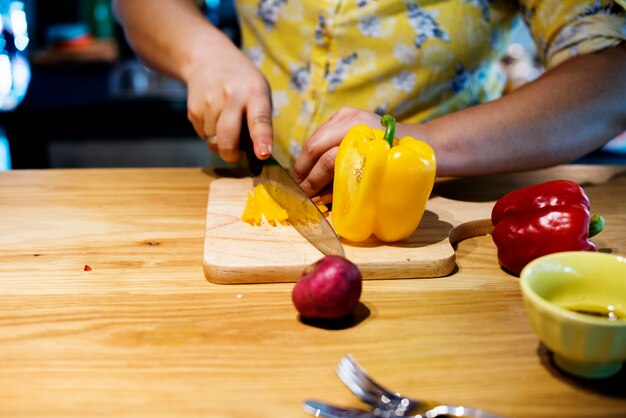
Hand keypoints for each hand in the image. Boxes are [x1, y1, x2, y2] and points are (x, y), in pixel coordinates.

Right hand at [185, 44, 272, 162]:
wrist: (208, 58)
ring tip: (225, 122)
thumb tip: (254, 153)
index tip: (262, 154)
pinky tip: (213, 117)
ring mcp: (209, 102)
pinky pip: (202, 135)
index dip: (261, 139)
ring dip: (219, 141)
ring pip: (213, 140)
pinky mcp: (193, 109)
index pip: (259, 119)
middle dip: (230, 154)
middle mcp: (231, 96)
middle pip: (228, 136)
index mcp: (254, 93)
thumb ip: (260, 119)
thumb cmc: (243, 83)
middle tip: (234, 156)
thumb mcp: (260, 91)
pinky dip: (209, 134)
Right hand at [292, 107, 424, 203]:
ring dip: (306, 162)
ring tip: (302, 181)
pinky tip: (312, 167)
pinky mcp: (345, 114)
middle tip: (298, 190)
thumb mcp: (375, 180)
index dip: (312, 180)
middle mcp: (352, 121)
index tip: (305, 196)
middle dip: (303, 170)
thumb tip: (318, 200)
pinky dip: (315, 152)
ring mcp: (347, 114)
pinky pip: (321, 134)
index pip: (327, 159)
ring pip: (315, 139)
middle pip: (315, 146)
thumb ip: (346, 187)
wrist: (423, 142)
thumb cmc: (403, 166)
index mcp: (362, 137)